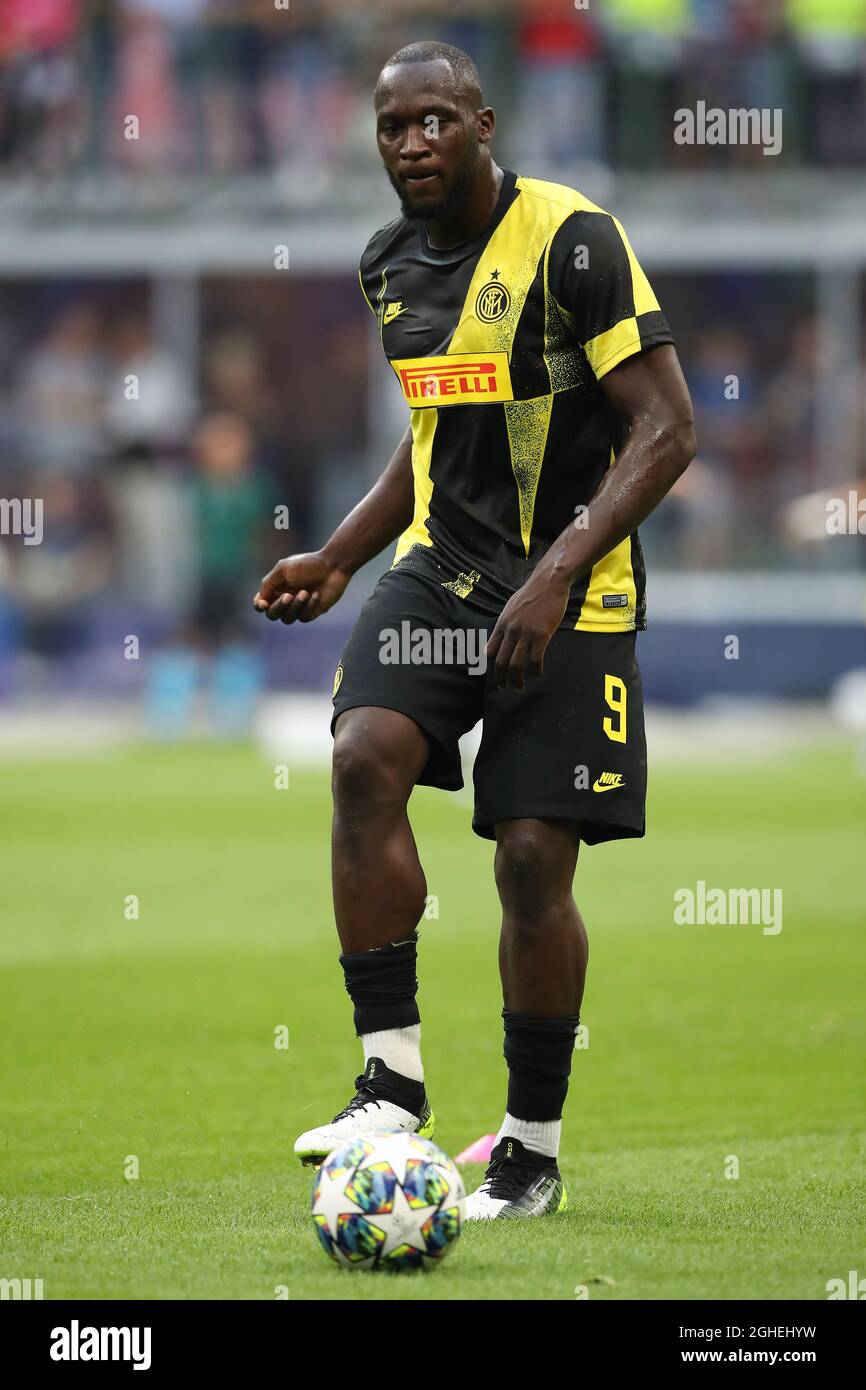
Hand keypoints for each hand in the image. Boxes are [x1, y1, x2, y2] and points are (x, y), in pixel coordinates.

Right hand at [253, 550, 349, 623]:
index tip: (263, 604)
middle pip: (273, 614)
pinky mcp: (312, 612)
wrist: (333, 566)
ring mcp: (299, 607)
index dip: (260, 606)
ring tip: (305, 592)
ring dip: (295, 606)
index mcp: (276, 588)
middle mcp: (286, 599)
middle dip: (279, 607)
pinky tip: (316, 594)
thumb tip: (259, 600)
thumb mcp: (283, 569)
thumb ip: (268, 583)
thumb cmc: (308, 564)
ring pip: (288, 618)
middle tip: (288, 596)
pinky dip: (309, 606)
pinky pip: (304, 617)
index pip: (262, 604)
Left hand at [486, 572, 569, 690]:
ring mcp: (525, 633)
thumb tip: (494, 641)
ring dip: (516, 680)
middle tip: (505, 689)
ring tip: (519, 688)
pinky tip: (537, 675)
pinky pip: (535, 659)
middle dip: (501, 679)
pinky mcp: (541, 635)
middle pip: (502, 661)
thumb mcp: (511, 607)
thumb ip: (503, 625)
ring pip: (516, 664)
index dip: (492, 666)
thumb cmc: (532, 594)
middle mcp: (511, 630)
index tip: (496, 675)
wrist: (549, 582)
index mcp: (502, 624)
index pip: (491, 650)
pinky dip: (535, 670)